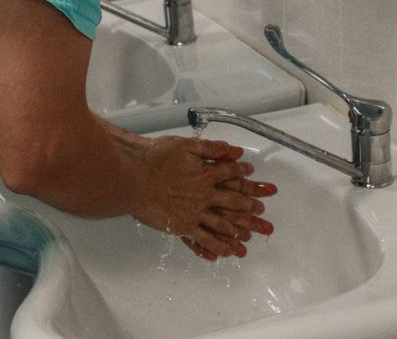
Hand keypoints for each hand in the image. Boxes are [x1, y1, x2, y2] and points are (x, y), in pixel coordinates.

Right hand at [130, 136, 276, 260]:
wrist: (135, 181)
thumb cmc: (155, 161)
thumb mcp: (183, 145)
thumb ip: (208, 147)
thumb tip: (229, 148)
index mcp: (205, 173)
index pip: (230, 173)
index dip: (242, 172)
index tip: (251, 173)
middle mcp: (204, 194)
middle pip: (233, 201)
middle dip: (250, 206)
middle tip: (262, 211)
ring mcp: (195, 213)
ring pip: (222, 223)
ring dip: (238, 229)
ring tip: (249, 236)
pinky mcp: (183, 226)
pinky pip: (204, 239)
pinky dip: (217, 246)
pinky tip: (226, 252)